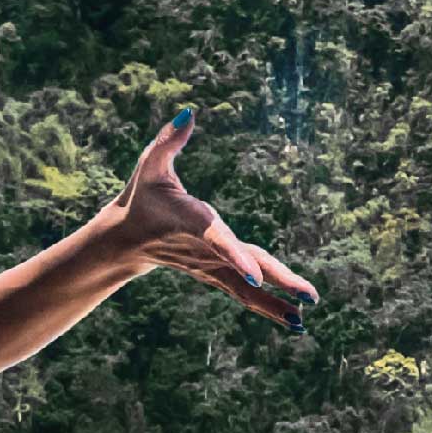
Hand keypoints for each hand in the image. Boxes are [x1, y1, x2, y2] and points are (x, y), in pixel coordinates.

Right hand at [109, 112, 319, 322]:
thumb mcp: (149, 163)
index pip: (218, 241)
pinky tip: (294, 320)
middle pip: (246, 267)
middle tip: (307, 297)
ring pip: (247, 288)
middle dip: (277, 282)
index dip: (236, 256)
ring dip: (277, 303)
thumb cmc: (141, 195)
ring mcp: (210, 267)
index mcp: (193, 223)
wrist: (124, 238)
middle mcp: (205, 250)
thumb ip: (168, 140)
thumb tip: (189, 112)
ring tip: (304, 318)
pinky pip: (243, 294)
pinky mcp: (214, 275)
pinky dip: (267, 307)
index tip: (255, 276)